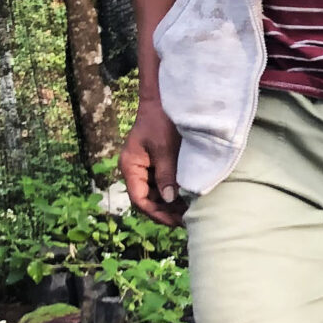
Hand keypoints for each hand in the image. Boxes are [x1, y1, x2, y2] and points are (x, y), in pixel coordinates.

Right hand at [119, 103, 184, 227]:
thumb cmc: (161, 121)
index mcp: (130, 166)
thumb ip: (166, 174)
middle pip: (148, 199)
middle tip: (188, 220)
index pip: (139, 199)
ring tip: (191, 212)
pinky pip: (164, 184)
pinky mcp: (158, 164)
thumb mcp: (164, 149)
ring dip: (172, 204)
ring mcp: (146, 167)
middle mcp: (135, 170)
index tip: (176, 221)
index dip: (157, 213)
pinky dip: (175, 193)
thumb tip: (169, 200)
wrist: (164, 101)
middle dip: (166, 211)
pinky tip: (190, 199)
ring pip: (157, 194)